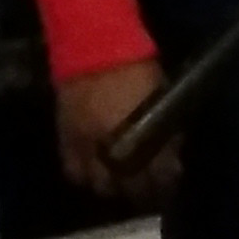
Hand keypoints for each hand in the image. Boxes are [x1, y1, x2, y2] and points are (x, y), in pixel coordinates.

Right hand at [56, 58, 174, 203]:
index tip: (169, 187)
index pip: (160, 174)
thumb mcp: (162, 98)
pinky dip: (84, 177)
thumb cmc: (137, 67)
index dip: (166, 185)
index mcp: (146, 132)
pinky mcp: (66, 137)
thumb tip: (172, 158)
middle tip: (146, 192)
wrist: (93, 46)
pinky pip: (73, 170)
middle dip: (140, 193)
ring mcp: (89, 144)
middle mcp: (117, 145)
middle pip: (130, 186)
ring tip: (119, 185)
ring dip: (112, 188)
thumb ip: (166, 131)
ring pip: (100, 184)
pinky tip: (92, 175)